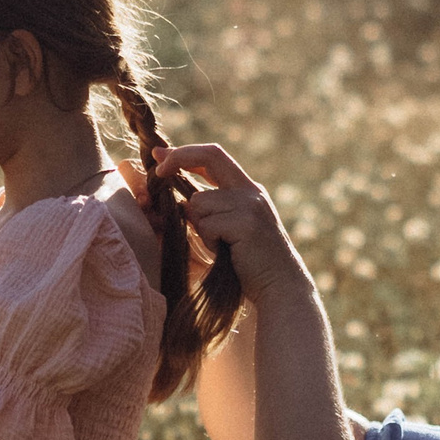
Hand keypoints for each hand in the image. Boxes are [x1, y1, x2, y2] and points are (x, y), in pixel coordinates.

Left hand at [153, 142, 309, 303]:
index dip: (185, 153)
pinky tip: (227, 253)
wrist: (281, 286)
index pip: (214, 156)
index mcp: (247, 190)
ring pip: (198, 202)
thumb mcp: (230, 229)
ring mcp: (250, 205)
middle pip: (210, 156)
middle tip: (158, 173)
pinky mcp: (245, 223)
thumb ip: (211, 212)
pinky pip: (206, 225)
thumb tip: (182, 201)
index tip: (160, 156)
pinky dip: (209, 241)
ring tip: (221, 246)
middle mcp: (250, 191)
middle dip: (179, 158)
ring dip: (200, 227)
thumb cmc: (251, 263)